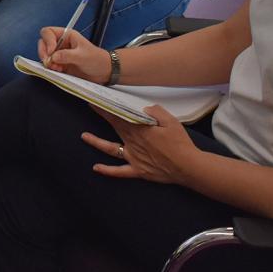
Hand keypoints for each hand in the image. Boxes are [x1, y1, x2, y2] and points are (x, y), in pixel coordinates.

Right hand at [37, 27, 110, 81]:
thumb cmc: (96, 59)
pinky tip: (59, 71)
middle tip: (49, 62)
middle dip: (44, 53)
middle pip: (43, 43)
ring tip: (56, 68)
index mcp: (67, 35)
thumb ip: (66, 55)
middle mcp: (61, 43)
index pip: (48, 32)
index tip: (51, 52)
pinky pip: (50, 64)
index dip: (47, 41)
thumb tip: (52, 57)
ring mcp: (60, 54)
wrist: (104, 71)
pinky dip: (51, 68)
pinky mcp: (60, 64)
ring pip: (45, 55)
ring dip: (47, 62)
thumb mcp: (82, 56)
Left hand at [81, 106, 197, 184]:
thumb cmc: (181, 144)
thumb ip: (156, 111)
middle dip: (102, 116)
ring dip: (96, 142)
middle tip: (90, 107)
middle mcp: (133, 142)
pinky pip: (120, 172)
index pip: (120, 115)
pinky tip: (96, 168)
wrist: (189, 167)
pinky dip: (108, 171)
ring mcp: (133, 158)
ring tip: (84, 136)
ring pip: (111, 148)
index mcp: (140, 129)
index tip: (96, 99)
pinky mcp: (138, 171)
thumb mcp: (171, 121)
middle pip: (114, 127)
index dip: (107, 107)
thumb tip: (144, 109)